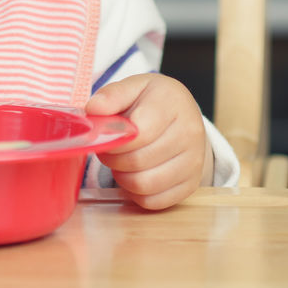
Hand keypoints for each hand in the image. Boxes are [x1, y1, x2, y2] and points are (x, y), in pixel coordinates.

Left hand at [86, 73, 212, 209]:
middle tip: (109, 150)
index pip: (140, 133)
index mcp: (173, 104)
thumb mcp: (133, 87)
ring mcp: (194, 161)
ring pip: (145, 184)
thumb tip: (94, 109)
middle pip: (139, 161)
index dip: (115, 141)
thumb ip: (111, 96)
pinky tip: (135, 174)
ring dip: (123, 178)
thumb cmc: (154, 101)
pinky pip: (155, 201)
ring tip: (120, 162)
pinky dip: (137, 193)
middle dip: (114, 159)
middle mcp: (189, 133)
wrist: (185, 114)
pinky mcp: (192, 184)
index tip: (105, 137)